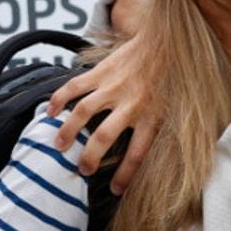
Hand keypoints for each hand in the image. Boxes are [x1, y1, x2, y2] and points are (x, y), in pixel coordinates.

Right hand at [45, 33, 160, 193]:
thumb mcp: (180, 108)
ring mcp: (114, 86)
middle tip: (81, 169)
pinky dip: (58, 98)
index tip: (116, 191)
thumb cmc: (176, 77)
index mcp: (153, 116)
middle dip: (89, 157)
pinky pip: (75, 86)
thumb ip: (169, 131)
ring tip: (58, 144)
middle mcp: (131, 103)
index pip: (138, 154)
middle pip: (104, 137)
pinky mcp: (102, 71)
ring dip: (67, 130)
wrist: (170, 38)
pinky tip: (49, 110)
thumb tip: (173, 161)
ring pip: (83, 112)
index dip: (125, 176)